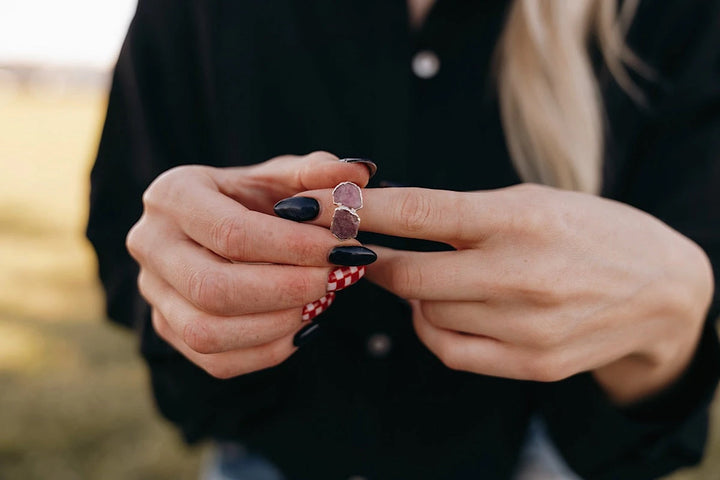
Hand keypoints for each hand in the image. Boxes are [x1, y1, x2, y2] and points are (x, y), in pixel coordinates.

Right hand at [126, 152, 372, 377]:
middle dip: (286, 289)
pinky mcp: (168, 329)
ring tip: (320, 301)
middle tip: (336, 278)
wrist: (219, 228)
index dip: (293, 247)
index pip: (232, 232)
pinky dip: (267, 351)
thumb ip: (320, 173)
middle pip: (212, 288)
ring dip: (276, 324)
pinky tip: (302, 327)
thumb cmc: (254, 198)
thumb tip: (360, 174)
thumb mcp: (284, 177)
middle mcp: (149, 245)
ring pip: (207, 333)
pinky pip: (215, 361)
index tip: (343, 247)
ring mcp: (153, 293)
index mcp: (172, 196)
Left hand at [294, 183, 713, 402]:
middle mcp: (522, 274)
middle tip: (357, 249)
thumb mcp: (531, 201)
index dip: (357, 210)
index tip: (317, 206)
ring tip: (432, 275)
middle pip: (407, 274)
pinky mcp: (532, 364)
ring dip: (412, 293)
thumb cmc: (587, 232)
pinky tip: (445, 308)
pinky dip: (432, 327)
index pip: (418, 211)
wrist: (659, 289)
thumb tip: (386, 227)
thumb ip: (463, 215)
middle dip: (371, 261)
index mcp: (519, 218)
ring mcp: (527, 326)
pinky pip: (449, 349)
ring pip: (424, 313)